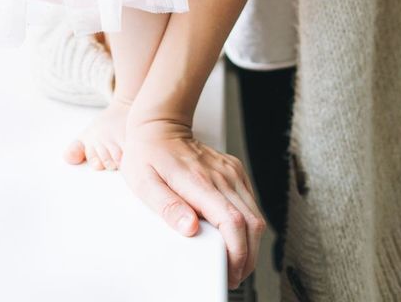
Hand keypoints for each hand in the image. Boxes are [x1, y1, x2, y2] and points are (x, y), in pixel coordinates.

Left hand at [120, 116, 264, 290]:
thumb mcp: (144, 183)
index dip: (237, 253)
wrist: (159, 124)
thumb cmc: (148, 153)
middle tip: (232, 275)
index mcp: (199, 181)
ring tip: (234, 261)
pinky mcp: (233, 169)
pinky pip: (250, 202)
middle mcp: (221, 175)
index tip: (229, 272)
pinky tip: (234, 236)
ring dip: (250, 244)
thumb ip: (168, 207)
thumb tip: (190, 228)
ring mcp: (230, 171)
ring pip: (255, 215)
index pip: (233, 222)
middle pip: (251, 223)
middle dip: (247, 256)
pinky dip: (248, 224)